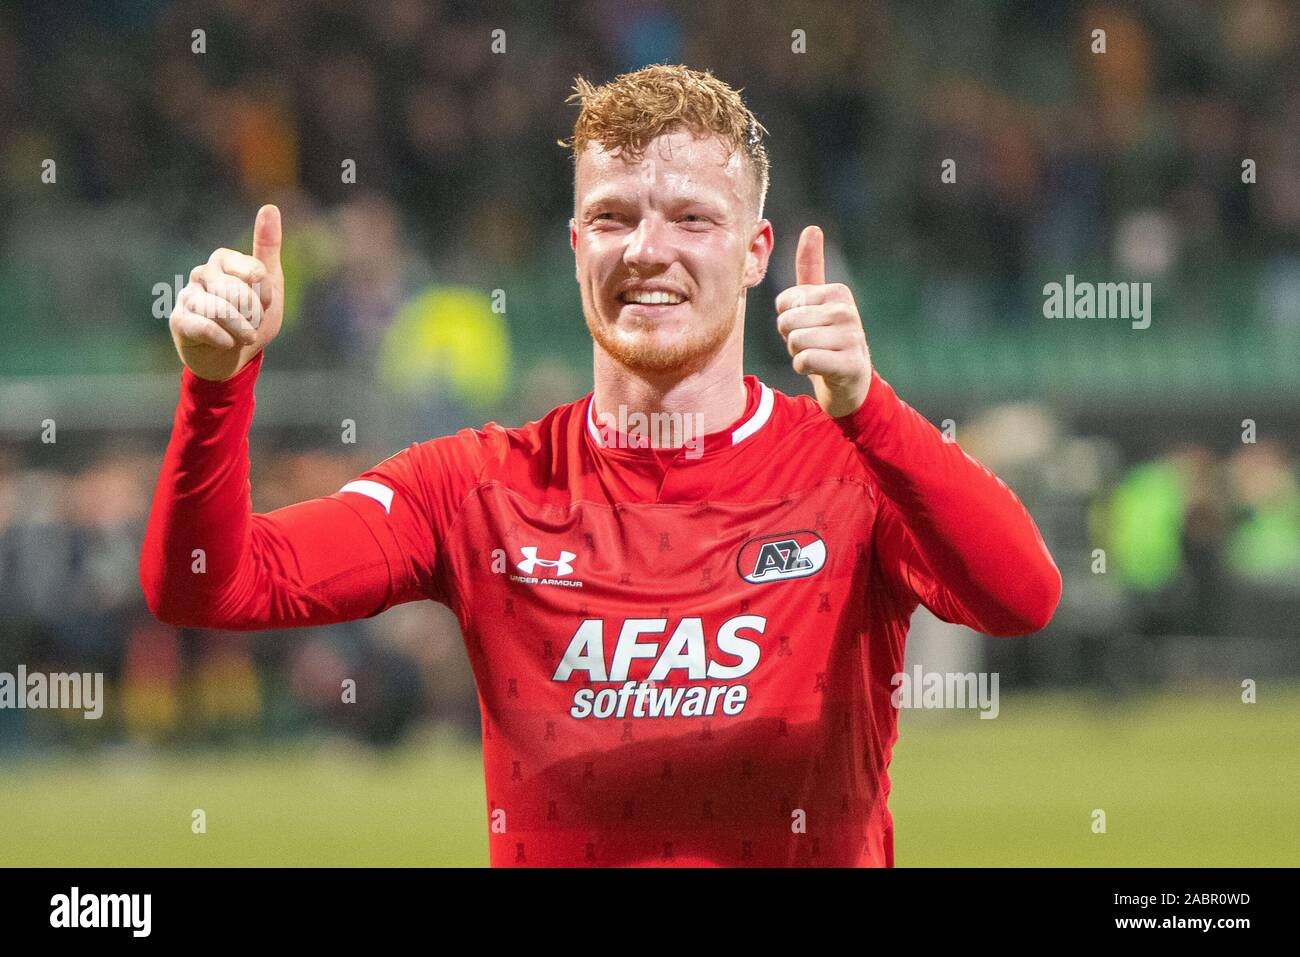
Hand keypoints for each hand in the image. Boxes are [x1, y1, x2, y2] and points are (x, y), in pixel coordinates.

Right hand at [169, 204, 284, 380]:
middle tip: (254, 324)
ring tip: (245, 336)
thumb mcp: (269, 284)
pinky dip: (222, 338)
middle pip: (237, 292)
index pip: (256, 273)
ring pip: (220, 309)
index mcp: (224, 259)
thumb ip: (268, 248)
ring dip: (242, 329)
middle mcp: (202, 272)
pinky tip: (228, 342)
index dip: (266, 295)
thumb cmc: (252, 316)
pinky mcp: (179, 320)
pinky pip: (202, 325)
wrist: (234, 356)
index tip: (266, 303)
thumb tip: (270, 207)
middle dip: (254, 314)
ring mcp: (188, 296)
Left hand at [775, 225, 871, 417]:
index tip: (808, 326)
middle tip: (812, 344)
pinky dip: (804, 368)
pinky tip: (820, 369)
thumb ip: (811, 267)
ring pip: (795, 342)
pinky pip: (805, 361)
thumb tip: (812, 228)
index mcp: (837, 291)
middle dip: (791, 339)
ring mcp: (851, 337)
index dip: (787, 320)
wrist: (850, 380)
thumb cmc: (827, 337)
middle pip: (787, 322)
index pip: (784, 303)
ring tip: (818, 355)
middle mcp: (847, 310)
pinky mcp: (850, 364)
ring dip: (798, 354)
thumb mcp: (818, 301)